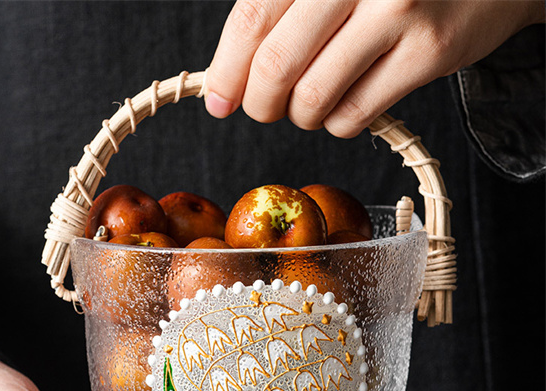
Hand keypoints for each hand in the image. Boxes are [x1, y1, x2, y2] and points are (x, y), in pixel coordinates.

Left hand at [205, 0, 544, 136]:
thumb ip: (284, 14)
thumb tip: (230, 79)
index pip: (252, 19)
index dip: (227, 71)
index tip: (218, 103)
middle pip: (276, 67)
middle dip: (260, 104)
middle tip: (265, 109)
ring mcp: (396, 10)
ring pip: (312, 101)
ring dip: (303, 116)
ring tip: (315, 102)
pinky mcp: (427, 52)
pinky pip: (354, 117)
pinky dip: (339, 123)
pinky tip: (348, 105)